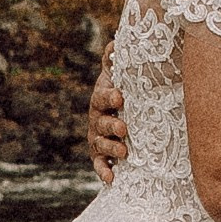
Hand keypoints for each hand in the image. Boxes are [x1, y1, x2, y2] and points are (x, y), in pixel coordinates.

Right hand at [87, 62, 127, 180]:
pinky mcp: (100, 155)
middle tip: (123, 128)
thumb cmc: (122, 92)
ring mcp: (97, 137)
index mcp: (101, 98)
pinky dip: (103, 172)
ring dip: (110, 148)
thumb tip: (116, 41)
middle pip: (101, 122)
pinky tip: (111, 179)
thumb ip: (115, 60)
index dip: (109, 97)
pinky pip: (99, 164)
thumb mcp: (118, 75)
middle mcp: (96, 118)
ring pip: (100, 144)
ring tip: (124, 152)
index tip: (120, 97)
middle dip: (111, 125)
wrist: (120, 114)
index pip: (102, 96)